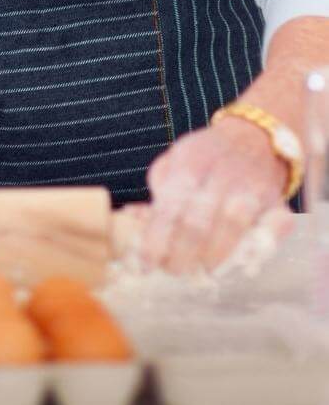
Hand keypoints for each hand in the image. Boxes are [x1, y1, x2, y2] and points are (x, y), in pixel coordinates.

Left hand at [141, 118, 287, 272]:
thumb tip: (133, 223)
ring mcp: (253, 186)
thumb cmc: (203, 159)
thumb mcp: (172, 165)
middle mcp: (221, 174)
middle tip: (173, 272)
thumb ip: (157, 196)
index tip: (144, 265)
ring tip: (204, 272)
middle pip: (199, 220)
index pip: (169, 207)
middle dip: (182, 254)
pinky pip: (275, 227)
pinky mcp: (279, 201)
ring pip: (234, 224)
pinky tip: (245, 265)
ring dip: (217, 255)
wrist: (252, 139)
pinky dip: (262, 248)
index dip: (155, 240)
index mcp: (189, 163)